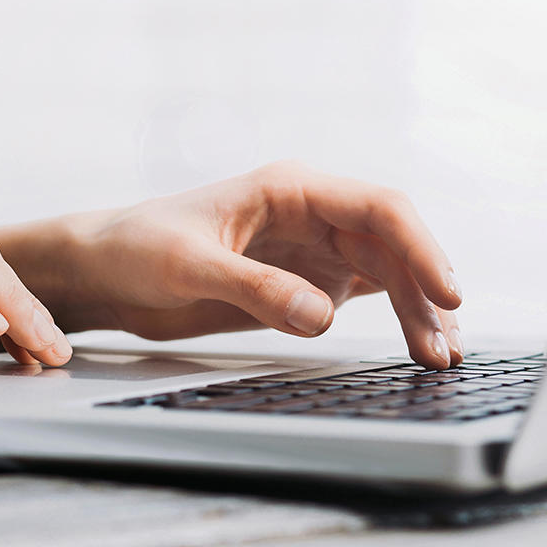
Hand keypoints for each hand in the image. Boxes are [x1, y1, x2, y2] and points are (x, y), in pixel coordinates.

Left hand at [32, 162, 463, 368]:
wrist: (102, 271)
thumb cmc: (134, 248)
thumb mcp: (188, 266)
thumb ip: (254, 288)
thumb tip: (322, 316)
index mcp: (289, 189)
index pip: (377, 209)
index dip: (419, 248)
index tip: (443, 292)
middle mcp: (310, 214)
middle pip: (392, 246)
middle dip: (425, 293)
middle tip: (444, 347)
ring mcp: (312, 249)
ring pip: (387, 274)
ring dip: (417, 311)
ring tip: (439, 358)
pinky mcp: (303, 283)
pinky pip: (364, 295)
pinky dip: (394, 319)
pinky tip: (417, 346)